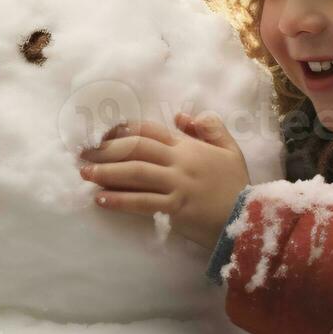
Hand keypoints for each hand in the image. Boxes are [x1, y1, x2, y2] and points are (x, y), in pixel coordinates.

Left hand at [79, 112, 250, 248]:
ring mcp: (177, 185)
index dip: (124, 130)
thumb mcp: (229, 149)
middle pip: (137, 149)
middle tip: (84, 154)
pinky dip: (120, 201)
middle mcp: (179, 162)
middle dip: (107, 150)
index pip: (150, 130)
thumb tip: (182, 116)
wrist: (248, 217)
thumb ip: (210, 127)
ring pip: (136, 173)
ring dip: (107, 173)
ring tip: (85, 174)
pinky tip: (101, 200)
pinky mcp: (176, 208)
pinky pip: (143, 202)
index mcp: (188, 146)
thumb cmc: (236, 185)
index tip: (103, 135)